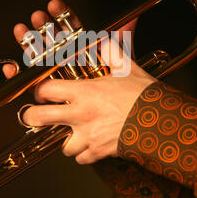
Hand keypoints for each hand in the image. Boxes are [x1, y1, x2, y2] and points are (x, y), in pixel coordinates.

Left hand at [3, 0, 155, 163]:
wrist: (163, 121)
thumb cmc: (144, 96)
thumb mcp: (127, 69)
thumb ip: (112, 53)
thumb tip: (108, 38)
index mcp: (85, 92)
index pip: (46, 89)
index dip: (40, 91)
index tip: (42, 93)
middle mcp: (81, 114)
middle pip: (39, 118)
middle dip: (32, 117)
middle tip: (36, 115)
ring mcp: (88, 136)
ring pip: (61, 145)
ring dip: (66, 141)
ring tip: (73, 133)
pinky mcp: (98, 152)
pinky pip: (81, 159)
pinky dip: (84, 154)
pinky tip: (91, 145)